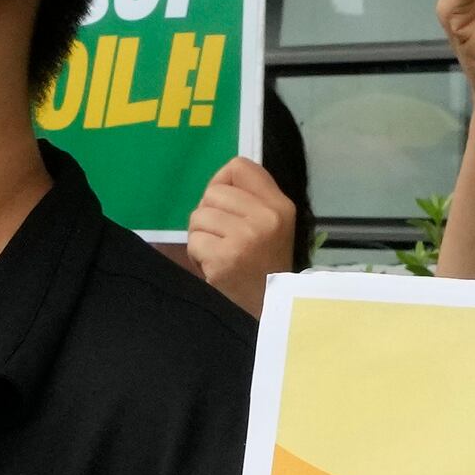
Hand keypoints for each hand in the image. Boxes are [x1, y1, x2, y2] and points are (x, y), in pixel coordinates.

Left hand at [182, 158, 305, 321]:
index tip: (225, 205)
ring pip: (199, 216)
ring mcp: (245, 239)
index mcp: (280, 206)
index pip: (239, 166)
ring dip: (201, 236)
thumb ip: (251, 198)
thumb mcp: (272, 225)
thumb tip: (219, 180)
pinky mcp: (224, 259)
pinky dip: (197, 255)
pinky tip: (214, 267)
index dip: (223, 182)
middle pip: (214, 192)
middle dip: (209, 214)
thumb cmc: (264, 264)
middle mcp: (266, 218)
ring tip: (218, 253)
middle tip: (222, 237)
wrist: (267, 308)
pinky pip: (194, 241)